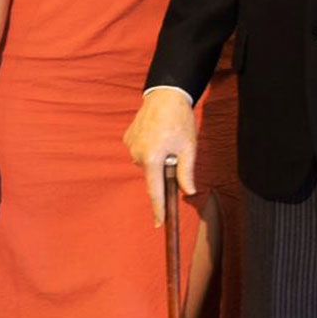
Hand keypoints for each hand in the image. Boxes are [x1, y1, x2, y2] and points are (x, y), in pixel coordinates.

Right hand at [124, 89, 196, 227]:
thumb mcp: (189, 147)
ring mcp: (130, 145)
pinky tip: (158, 135)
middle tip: (177, 151)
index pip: (155, 192)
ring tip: (168, 138)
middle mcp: (136, 154)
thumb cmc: (179, 120)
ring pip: (147, 163)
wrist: (165, 94)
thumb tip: (188, 193)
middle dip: (164, 172)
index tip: (159, 223)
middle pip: (152, 176)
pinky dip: (150, 149)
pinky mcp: (128, 138)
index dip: (158, 209)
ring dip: (158, 159)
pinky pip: (140, 151)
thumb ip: (186, 173)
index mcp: (151, 158)